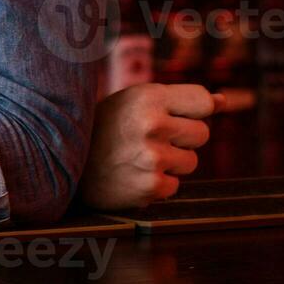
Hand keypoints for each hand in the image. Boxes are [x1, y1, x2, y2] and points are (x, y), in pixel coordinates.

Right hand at [77, 83, 224, 210]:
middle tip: (150, 138)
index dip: (193, 111)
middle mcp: (152, 124)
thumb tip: (223, 100)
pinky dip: (158, 184)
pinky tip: (133, 174)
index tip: (175, 115)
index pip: (203, 101)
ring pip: (190, 162)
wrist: (60, 159)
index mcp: (148, 96)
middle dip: (182, 138)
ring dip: (171, 163)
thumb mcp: (134, 101)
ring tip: (139, 157)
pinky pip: (174, 185)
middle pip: (202, 134)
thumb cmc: (104, 126)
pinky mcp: (151, 186)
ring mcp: (152, 157)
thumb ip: (177, 100)